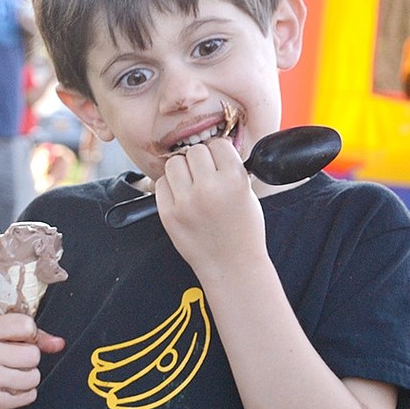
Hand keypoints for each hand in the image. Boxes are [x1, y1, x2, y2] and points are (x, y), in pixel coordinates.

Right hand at [0, 314, 63, 408]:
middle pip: (33, 354)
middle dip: (28, 359)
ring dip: (27, 378)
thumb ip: (26, 335)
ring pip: (33, 376)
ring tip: (9, 376)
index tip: (19, 340)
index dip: (29, 334)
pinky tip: (6, 389)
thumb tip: (60, 344)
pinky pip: (29, 396)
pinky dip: (23, 394)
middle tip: (11, 361)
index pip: (26, 325)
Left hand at [155, 137, 266, 278]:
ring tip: (192, 184)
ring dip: (182, 170)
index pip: (218, 144)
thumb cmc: (243, 231)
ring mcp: (186, 202)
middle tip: (205, 175)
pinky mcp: (168, 214)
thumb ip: (231, 170)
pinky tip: (181, 197)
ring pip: (174, 163)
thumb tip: (212, 150)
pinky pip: (161, 184)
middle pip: (194, 151)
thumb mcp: (248, 193)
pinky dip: (170, 187)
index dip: (219, 153)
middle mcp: (209, 189)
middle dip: (200, 161)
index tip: (219, 162)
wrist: (231, 265)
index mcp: (234, 180)